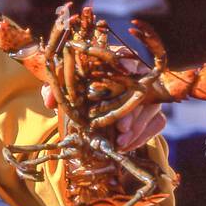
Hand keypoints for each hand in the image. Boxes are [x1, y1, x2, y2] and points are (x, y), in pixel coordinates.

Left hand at [39, 49, 166, 152]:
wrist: (94, 109)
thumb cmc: (81, 92)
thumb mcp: (67, 89)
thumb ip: (56, 90)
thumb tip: (49, 101)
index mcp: (117, 63)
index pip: (126, 59)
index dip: (125, 69)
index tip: (120, 80)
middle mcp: (138, 76)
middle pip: (141, 90)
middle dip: (131, 111)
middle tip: (120, 127)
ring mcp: (149, 96)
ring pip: (151, 109)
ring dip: (136, 127)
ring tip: (120, 142)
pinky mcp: (155, 113)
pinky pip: (156, 124)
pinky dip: (142, 136)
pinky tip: (127, 146)